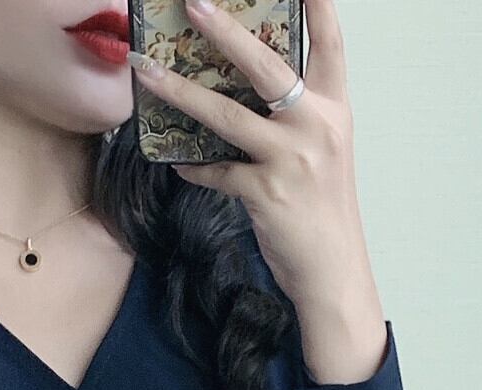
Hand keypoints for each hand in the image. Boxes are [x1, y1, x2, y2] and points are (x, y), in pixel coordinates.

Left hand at [128, 0, 387, 383]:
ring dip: (181, 92)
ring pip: (226, 115)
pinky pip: (217, 171)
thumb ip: (297, 116)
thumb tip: (247, 88)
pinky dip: (195, 168)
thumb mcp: (323, 152)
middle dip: (226, 30)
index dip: (317, 4)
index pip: (329, 42)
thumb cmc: (324, 211)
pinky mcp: (267, 193)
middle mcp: (317, 126)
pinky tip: (179, 164)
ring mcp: (291, 159)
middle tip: (193, 2)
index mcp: (335, 109)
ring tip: (146, 72)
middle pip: (266, 66)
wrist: (334, 272)